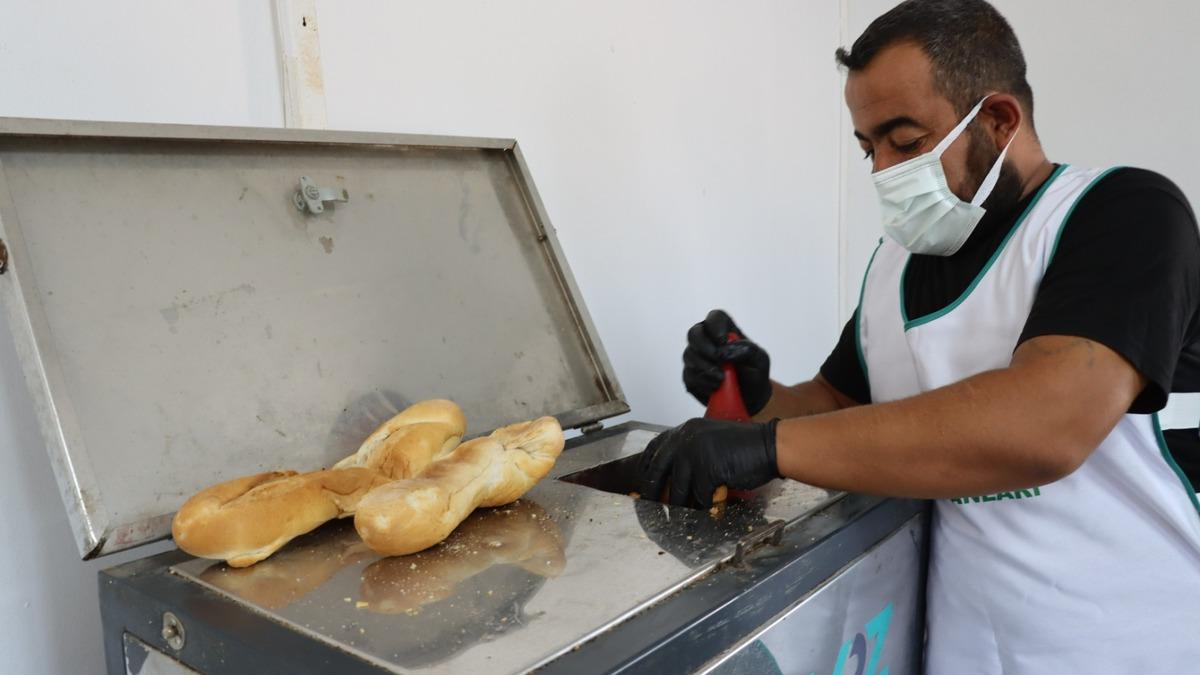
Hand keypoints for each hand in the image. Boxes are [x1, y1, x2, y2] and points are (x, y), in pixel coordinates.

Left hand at [637, 418, 779, 508]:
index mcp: (685, 431)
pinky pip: (699, 497)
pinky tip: (707, 510)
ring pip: (677, 490)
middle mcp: (685, 439)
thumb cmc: (744, 446)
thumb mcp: (709, 441)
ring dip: (678, 507)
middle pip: (657, 472)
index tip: (641, 484)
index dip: (645, 469)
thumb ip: (689, 453)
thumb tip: (671, 478)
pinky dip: (702, 507)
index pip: (654, 449)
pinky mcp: (707, 470)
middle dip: (651, 494)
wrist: (769, 445)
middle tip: (649, 508)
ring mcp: (695, 454)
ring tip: (677, 518)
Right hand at [682, 309, 771, 414]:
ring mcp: (697, 358)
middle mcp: (707, 341)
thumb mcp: (760, 360)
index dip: (715, 326)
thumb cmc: (755, 373)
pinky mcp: (691, 375)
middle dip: (704, 346)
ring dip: (706, 368)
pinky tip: (715, 388)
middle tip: (718, 360)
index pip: (714, 317)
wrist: (750, 397)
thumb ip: (746, 350)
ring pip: (689, 355)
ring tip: (722, 379)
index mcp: (725, 330)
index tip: (723, 341)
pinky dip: (703, 382)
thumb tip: (724, 351)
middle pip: (694, 333)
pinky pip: (689, 375)